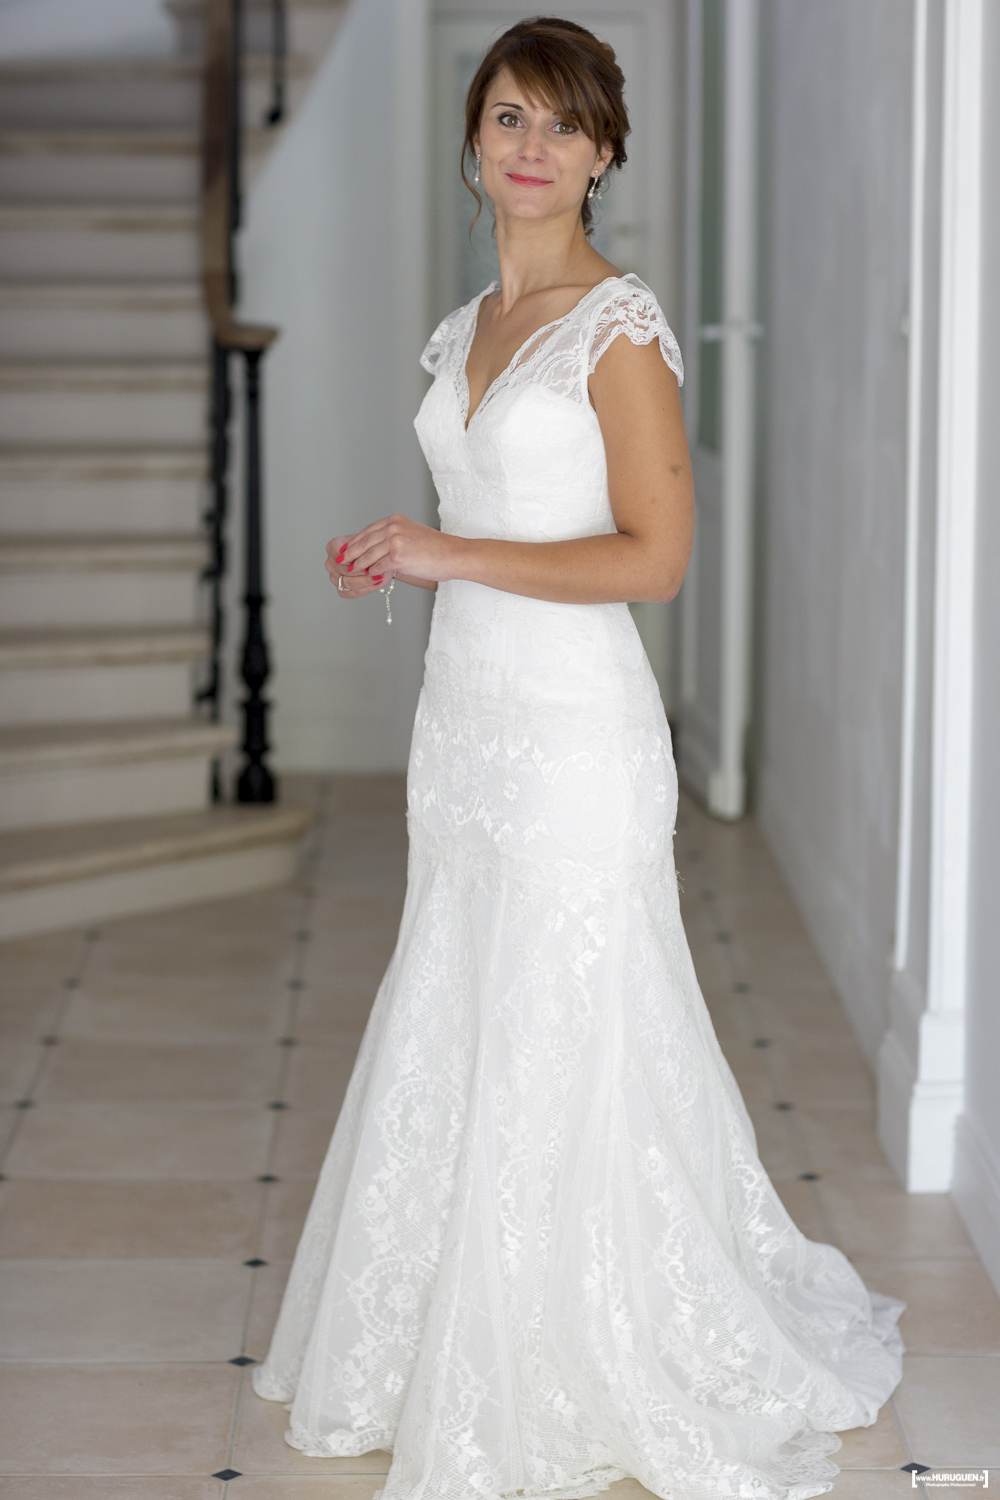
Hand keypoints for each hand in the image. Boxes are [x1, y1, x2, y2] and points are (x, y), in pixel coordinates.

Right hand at [325, 533, 389, 598]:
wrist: (374, 556)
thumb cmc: (370, 547)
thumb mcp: (370, 543)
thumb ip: (367, 550)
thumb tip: (370, 559)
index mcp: (332, 547)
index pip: (344, 556)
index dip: (359, 561)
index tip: (373, 563)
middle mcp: (330, 563)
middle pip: (345, 570)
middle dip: (363, 572)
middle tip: (378, 572)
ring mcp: (334, 578)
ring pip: (349, 583)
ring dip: (366, 581)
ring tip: (379, 578)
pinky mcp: (341, 590)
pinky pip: (352, 593)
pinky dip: (365, 589)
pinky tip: (375, 584)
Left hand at [334, 514, 463, 584]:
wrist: (453, 555)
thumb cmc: (435, 549)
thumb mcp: (411, 534)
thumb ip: (393, 537)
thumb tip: (375, 548)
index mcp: (395, 520)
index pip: (369, 530)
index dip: (355, 541)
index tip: (347, 549)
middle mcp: (393, 527)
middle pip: (365, 542)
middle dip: (351, 553)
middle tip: (341, 560)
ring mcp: (395, 541)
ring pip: (369, 555)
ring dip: (358, 565)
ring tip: (351, 571)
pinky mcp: (398, 556)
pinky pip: (379, 567)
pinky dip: (373, 573)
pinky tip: (369, 577)